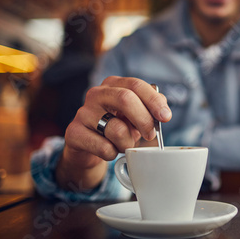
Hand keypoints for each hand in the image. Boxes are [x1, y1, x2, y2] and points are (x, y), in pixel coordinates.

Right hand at [57, 77, 171, 188]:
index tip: (166, 117)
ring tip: (124, 145)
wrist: (88, 148)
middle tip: (151, 135)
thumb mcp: (135, 116)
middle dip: (144, 120)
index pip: (136, 85)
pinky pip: (103, 147)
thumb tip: (163, 110)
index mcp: (113, 84)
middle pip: (126, 99)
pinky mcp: (74, 132)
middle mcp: (96, 94)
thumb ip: (149, 109)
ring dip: (127, 143)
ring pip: (116, 129)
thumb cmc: (116, 127)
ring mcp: (83, 112)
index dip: (153, 101)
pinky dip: (112, 153)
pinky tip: (110, 151)